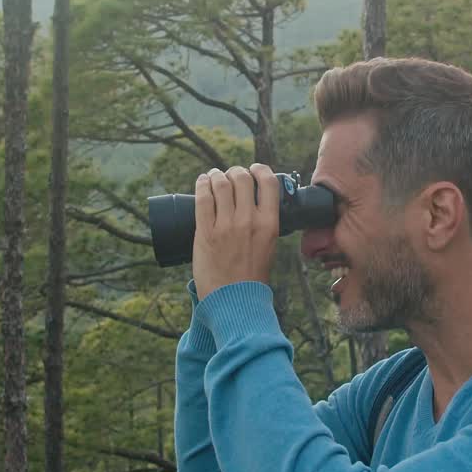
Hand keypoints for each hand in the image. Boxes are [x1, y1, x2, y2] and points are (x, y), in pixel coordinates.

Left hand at [192, 164, 281, 299]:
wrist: (234, 301)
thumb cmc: (251, 277)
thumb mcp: (268, 246)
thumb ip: (263, 224)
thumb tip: (255, 204)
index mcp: (269, 224)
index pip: (268, 182)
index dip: (259, 170)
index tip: (253, 170)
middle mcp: (249, 221)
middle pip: (241, 178)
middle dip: (235, 172)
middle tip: (230, 176)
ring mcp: (226, 225)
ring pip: (221, 184)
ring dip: (217, 176)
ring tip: (215, 177)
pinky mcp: (205, 232)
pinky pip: (203, 198)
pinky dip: (202, 184)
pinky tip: (203, 181)